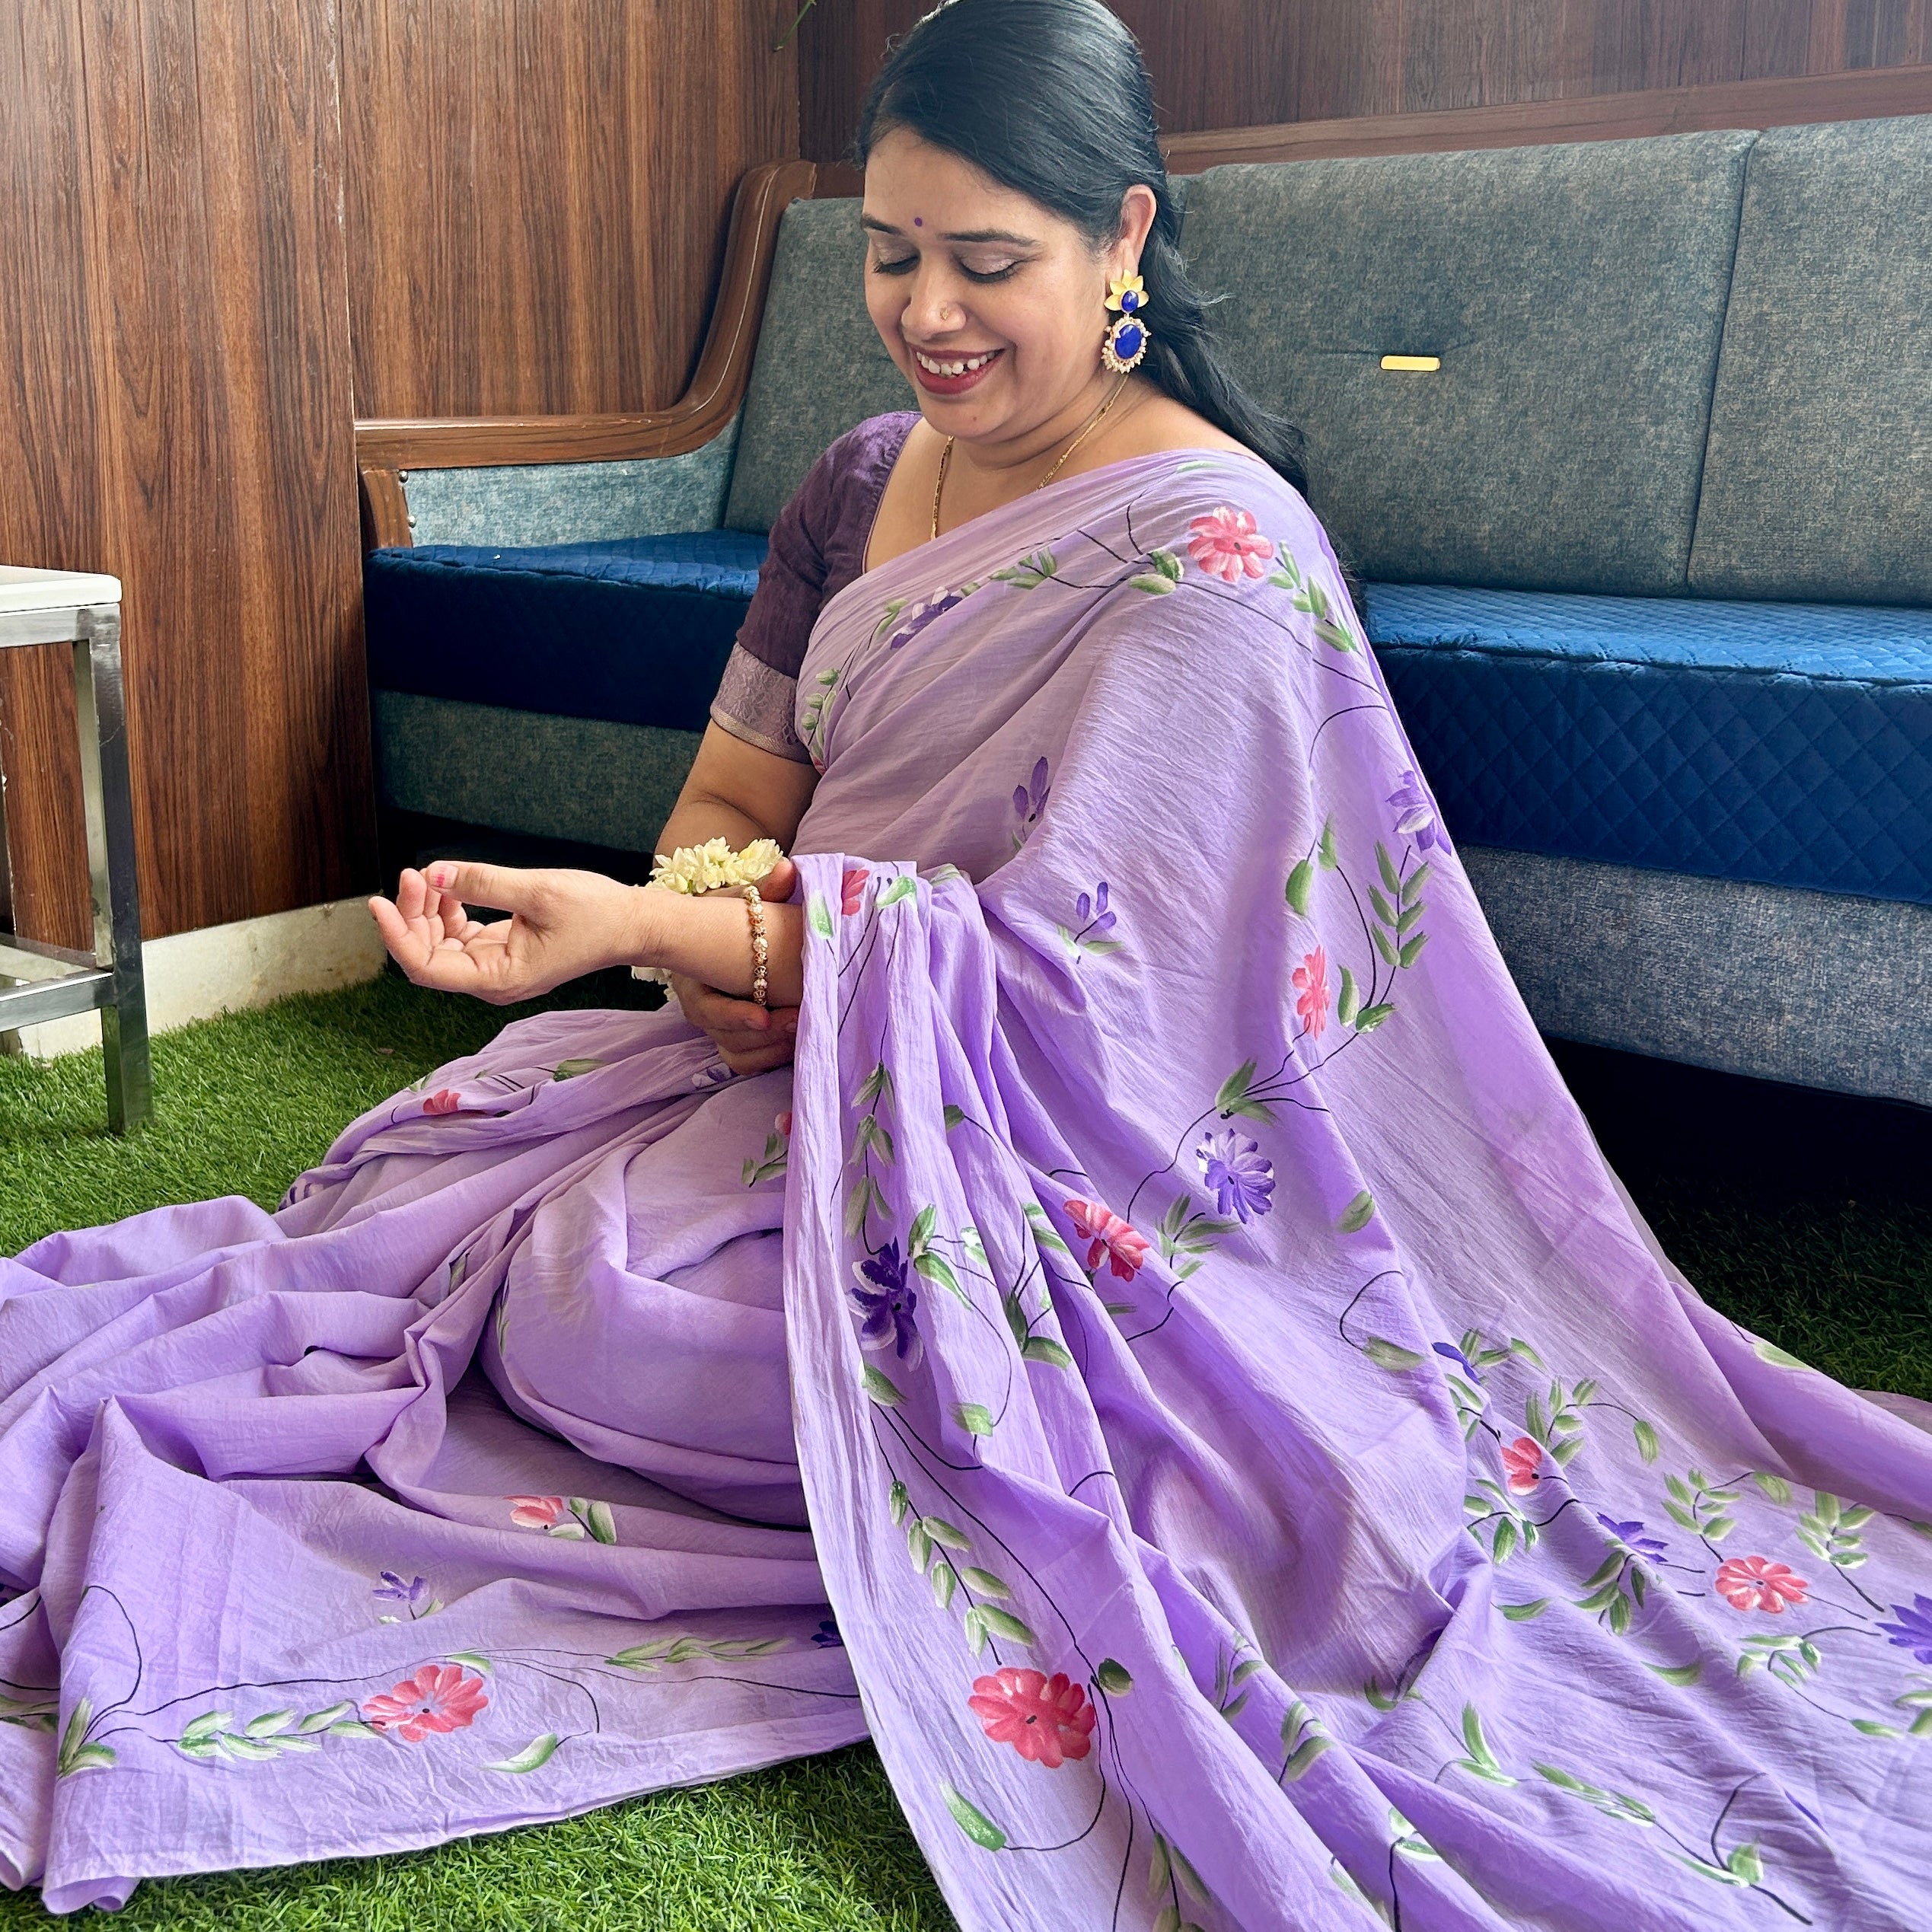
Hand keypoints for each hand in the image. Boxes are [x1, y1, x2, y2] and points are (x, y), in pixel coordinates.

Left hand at [369, 862, 648, 1004]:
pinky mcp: (501, 952)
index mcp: (498, 979)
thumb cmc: (595, 913)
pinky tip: (451, 887)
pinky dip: (447, 911)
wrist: (632, 925)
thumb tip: (432, 873)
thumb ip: (481, 882)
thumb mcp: (537, 890)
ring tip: (431, 875)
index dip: (396, 935)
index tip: (380, 900)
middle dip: (413, 914)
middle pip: (427, 954)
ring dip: (428, 911)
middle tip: (415, 873)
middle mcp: (491, 981)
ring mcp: (495, 968)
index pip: (425, 967)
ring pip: (439, 944)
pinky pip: (458, 935)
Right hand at [668, 856, 800, 1074]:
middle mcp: (702, 1008)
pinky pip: (745, 1062)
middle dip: (765, 1037)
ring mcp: (717, 1027)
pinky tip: (796, 1045)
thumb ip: (763, 891)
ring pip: (738, 1054)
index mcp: (695, 979)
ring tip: (805, 1033)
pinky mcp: (733, 1039)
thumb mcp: (737, 903)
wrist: (709, 936)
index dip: (735, 1016)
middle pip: (726, 1038)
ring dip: (772, 1049)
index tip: (764, 1017)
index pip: (708, 1008)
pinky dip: (769, 1059)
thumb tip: (788, 869)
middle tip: (800, 1022)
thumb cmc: (723, 918)